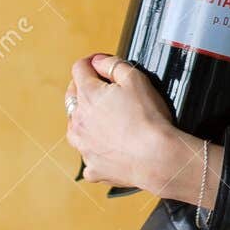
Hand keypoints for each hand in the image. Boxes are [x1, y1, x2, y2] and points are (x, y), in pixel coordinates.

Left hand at [65, 54, 175, 191]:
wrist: (157, 157)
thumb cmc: (149, 119)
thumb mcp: (136, 79)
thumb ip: (113, 65)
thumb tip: (98, 62)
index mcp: (88, 95)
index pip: (79, 69)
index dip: (91, 62)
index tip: (99, 63)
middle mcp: (78, 121)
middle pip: (72, 96)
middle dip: (84, 88)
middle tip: (104, 89)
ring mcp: (83, 146)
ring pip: (75, 126)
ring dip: (85, 119)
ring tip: (105, 119)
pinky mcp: (91, 167)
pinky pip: (88, 154)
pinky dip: (96, 148)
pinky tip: (110, 146)